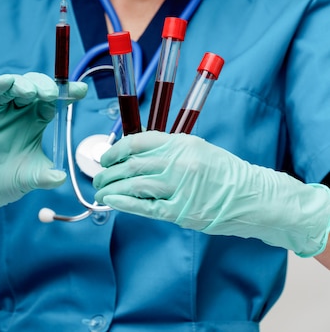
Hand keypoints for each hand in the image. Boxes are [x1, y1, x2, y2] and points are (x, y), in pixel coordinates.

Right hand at [0, 72, 87, 230]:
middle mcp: (18, 111)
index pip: (53, 101)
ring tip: (33, 92)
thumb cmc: (7, 180)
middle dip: (45, 86)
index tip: (81, 90)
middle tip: (53, 94)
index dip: (67, 93)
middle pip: (34, 87)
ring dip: (24, 84)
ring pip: (12, 86)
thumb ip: (48, 176)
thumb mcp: (32, 177)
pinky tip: (7, 83)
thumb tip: (62, 177)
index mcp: (34, 120)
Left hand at [93, 131, 329, 256]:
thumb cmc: (225, 174)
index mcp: (181, 143)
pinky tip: (112, 202)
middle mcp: (179, 162)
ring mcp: (180, 187)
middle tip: (98, 179)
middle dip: (108, 172)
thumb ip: (167, 151)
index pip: (137, 141)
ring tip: (101, 193)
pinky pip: (145, 206)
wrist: (255, 197)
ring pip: (134, 184)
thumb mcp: (197, 150)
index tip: (106, 158)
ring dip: (111, 189)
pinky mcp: (182, 210)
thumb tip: (132, 156)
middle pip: (131, 164)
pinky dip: (124, 203)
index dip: (115, 150)